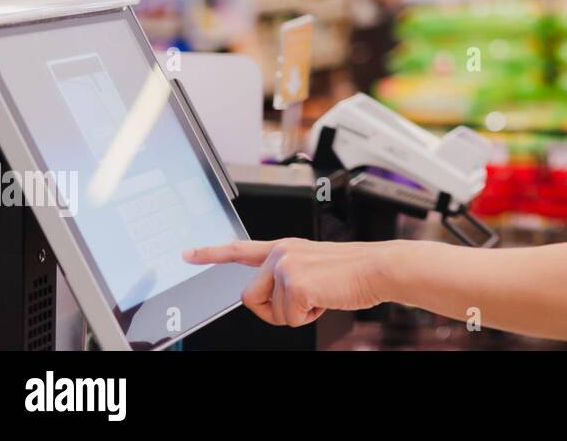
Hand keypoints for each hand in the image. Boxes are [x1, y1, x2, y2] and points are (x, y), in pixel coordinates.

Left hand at [184, 238, 398, 326]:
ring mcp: (286, 266)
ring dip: (297, 313)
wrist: (379, 268)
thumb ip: (288, 276)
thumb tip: (271, 298)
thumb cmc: (353, 272)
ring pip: (271, 312)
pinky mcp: (295, 283)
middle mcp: (280, 253)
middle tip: (304, 302)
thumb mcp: (314, 267)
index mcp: (284, 248)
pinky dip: (308, 316)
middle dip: (272, 311)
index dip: (210, 253)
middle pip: (250, 298)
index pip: (240, 249)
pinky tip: (326, 297)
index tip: (187, 253)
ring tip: (322, 294)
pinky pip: (289, 318)